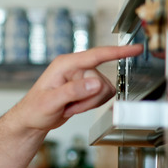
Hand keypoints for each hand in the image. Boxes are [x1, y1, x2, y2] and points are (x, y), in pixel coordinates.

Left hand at [0, 44, 142, 167]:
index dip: (118, 52)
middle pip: (102, 81)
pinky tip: (74, 107)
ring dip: (88, 104)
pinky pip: (101, 97)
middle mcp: (75, 68)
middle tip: (69, 106)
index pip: (96, 55)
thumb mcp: (51, 102)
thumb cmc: (34, 109)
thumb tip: (96, 83)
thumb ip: (73, 91)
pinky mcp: (85, 87)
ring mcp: (81, 78)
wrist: (32, 119)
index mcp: (65, 64)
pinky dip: (89, 106)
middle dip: (89, 99)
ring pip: (104, 91)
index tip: (136, 48)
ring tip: (69, 106)